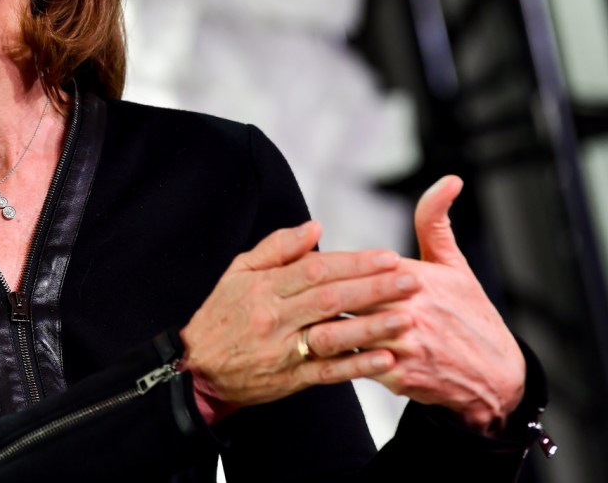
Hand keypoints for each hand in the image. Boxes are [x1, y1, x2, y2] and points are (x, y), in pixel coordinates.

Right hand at [179, 220, 417, 419]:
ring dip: (372, 327)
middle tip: (411, 280)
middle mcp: (274, 317)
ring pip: (332, 336)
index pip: (314, 269)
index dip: (353, 263)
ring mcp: (283, 350)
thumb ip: (277, 248)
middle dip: (374, 288)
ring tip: (407, 316)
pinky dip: (358, 365)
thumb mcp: (238, 272)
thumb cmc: (221, 314)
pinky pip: (328, 372)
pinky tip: (385, 358)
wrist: (196, 366)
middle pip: (329, 299)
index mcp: (263, 287)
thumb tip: (314, 227)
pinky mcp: (290, 380)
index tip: (387, 257)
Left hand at [303, 176, 525, 431]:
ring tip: (288, 319)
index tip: (301, 263)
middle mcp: (408, 310)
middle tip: (283, 292)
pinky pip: (355, 364)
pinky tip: (310, 350)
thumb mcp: (456, 265)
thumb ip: (436, 222)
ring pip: (344, 331)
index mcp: (416, 278)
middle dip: (313, 294)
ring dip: (315, 325)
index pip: (356, 264)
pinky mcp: (399, 376)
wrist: (496, 376)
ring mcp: (403, 345)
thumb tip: (447, 180)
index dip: (325, 264)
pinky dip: (333, 356)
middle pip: (345, 297)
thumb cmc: (471, 314)